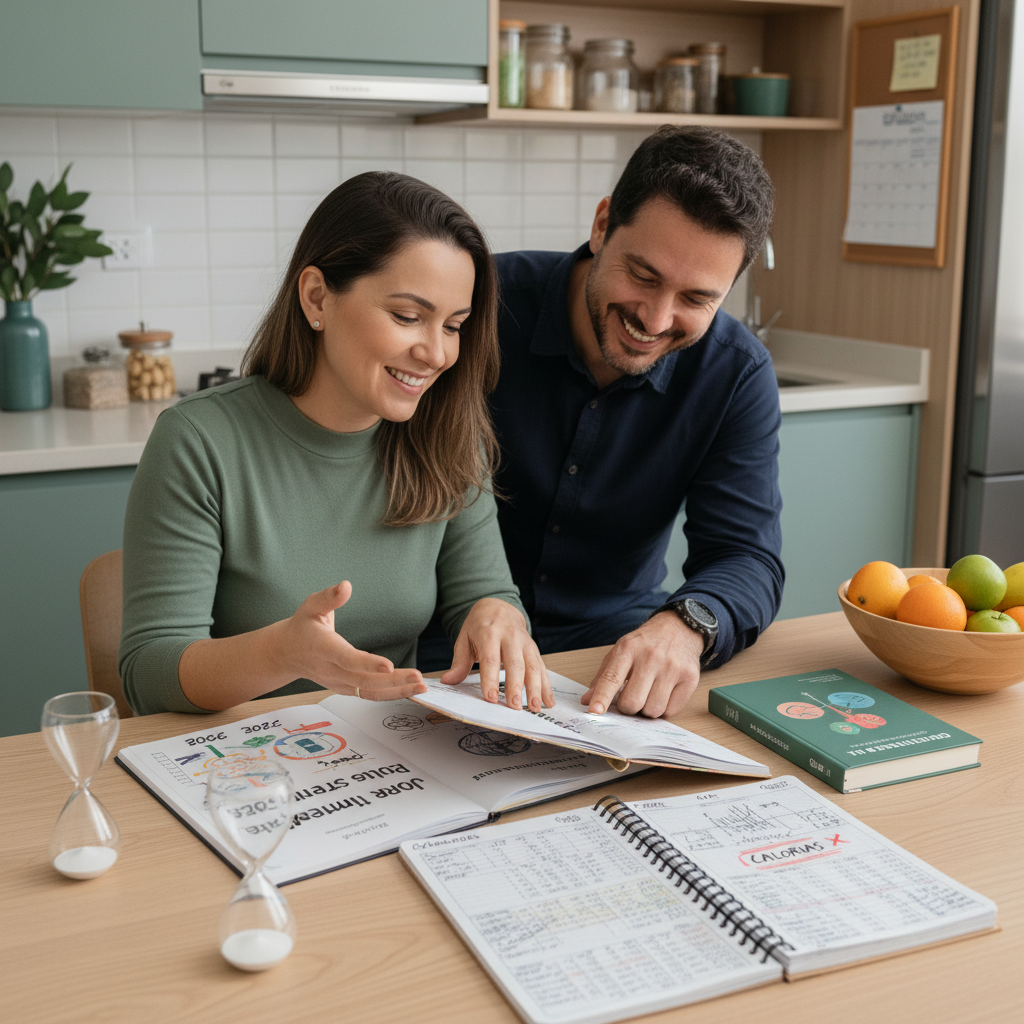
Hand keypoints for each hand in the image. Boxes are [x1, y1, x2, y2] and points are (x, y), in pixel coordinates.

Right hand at [282, 582, 427, 701]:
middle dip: (393, 681)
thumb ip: (329, 597)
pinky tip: (412, 690)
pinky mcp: (346, 689)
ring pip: (369, 693)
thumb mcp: (311, 606)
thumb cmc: (303, 626)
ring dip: (397, 692)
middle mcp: (331, 670)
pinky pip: (370, 695)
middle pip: (364, 681)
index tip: (388, 666)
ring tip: (422, 687)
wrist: (287, 653)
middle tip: (418, 677)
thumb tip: (346, 585)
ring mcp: (339, 683)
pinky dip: (391, 695)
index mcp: (323, 648)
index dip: (367, 664)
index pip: (347, 658)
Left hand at [441, 598, 552, 710]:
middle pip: (514, 664)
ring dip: (535, 688)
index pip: (490, 659)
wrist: (499, 608)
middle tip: (513, 706)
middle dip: (515, 686)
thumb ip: (459, 663)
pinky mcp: (534, 650)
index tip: (491, 698)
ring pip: (532, 666)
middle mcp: (510, 637)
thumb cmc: (480, 627)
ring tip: (533, 707)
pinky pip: (542, 668)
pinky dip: (546, 686)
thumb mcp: (464, 640)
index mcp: (489, 633)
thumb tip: (447, 681)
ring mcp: (525, 643)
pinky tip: (548, 701)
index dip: (490, 679)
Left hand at [580, 611, 703, 717]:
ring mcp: (672, 668)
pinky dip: (664, 708)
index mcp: (628, 649)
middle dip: (627, 707)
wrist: (679, 628)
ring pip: (652, 710)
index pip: (611, 678)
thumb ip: (603, 677)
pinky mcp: (690, 678)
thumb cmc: (646, 643)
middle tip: (631, 697)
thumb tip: (587, 701)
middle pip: (632, 702)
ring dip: (647, 709)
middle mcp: (651, 657)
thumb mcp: (620, 651)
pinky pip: (671, 711)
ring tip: (648, 693)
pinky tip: (663, 693)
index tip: (595, 711)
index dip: (602, 697)